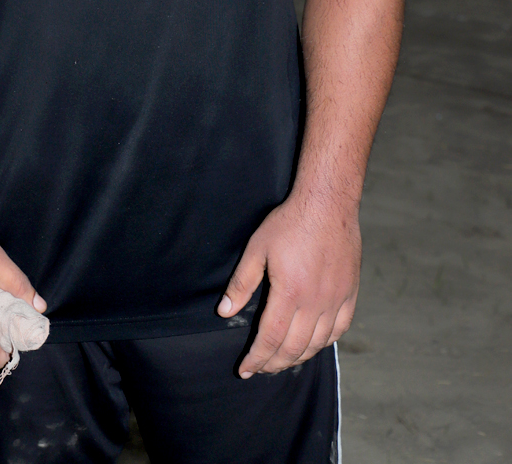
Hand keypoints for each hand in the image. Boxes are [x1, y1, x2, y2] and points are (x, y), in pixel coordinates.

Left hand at [217, 192, 360, 376]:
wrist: (328, 204)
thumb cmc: (290, 223)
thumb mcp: (257, 248)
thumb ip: (241, 283)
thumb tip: (224, 312)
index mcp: (290, 292)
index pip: (271, 338)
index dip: (257, 358)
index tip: (245, 369)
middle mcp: (315, 301)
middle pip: (295, 347)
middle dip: (275, 363)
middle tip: (261, 368)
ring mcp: (336, 299)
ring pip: (318, 343)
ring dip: (298, 357)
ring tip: (282, 360)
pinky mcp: (350, 293)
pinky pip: (339, 329)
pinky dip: (324, 342)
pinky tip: (313, 344)